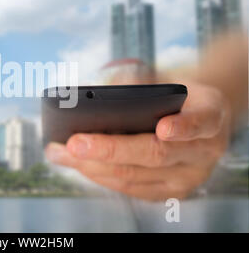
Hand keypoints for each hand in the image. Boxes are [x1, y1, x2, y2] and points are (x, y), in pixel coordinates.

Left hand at [45, 81, 230, 200]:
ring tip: (60, 154)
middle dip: (109, 149)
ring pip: (136, 176)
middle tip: (73, 144)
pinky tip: (77, 164)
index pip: (202, 122)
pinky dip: (100, 176)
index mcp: (211, 114)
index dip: (184, 127)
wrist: (193, 116)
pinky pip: (131, 188)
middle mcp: (205, 150)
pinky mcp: (170, 192)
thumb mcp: (164, 78)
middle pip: (155, 154)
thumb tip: (98, 91)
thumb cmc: (173, 94)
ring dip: (92, 166)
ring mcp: (188, 177)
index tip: (164, 128)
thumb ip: (140, 81)